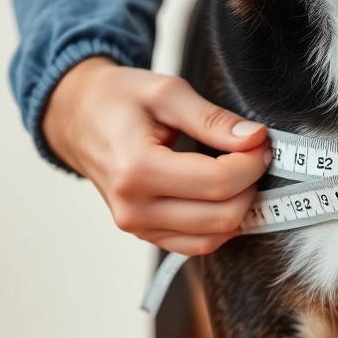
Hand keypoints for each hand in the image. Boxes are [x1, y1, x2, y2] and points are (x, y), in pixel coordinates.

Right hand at [43, 57, 270, 255]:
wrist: (76, 117)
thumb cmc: (117, 100)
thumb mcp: (165, 92)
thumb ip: (213, 119)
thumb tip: (254, 139)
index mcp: (136, 169)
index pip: (217, 183)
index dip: (251, 164)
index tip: (260, 143)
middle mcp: (133, 208)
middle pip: (221, 215)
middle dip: (250, 186)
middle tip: (255, 155)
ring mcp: (137, 226)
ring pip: (213, 237)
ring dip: (240, 209)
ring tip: (240, 174)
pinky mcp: (145, 234)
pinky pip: (196, 245)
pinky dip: (220, 225)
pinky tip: (226, 197)